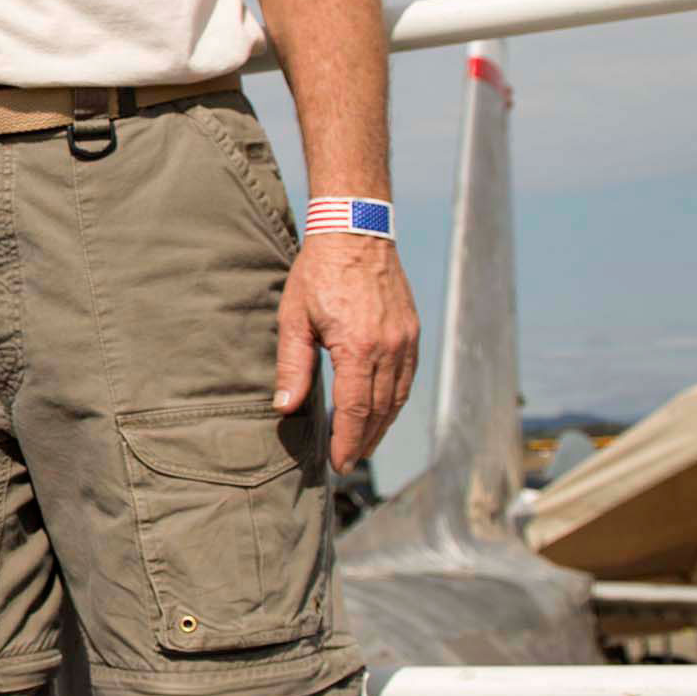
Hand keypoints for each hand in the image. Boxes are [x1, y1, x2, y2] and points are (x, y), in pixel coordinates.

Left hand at [274, 233, 418, 472]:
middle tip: (350, 462)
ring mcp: (406, 340)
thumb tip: (285, 408)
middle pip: (381, 409)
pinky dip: (395, 401)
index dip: (349, 440)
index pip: (356, 409)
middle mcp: (389, 348)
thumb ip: (292, 366)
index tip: (340, 462)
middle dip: (366, 440)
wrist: (355, 233)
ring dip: (382, 425)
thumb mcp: (294, 319)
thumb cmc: (317, 274)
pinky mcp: (412, 332)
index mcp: (358, 347)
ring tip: (364, 444)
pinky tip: (381, 411)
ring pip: (398, 397)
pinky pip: (407, 377)